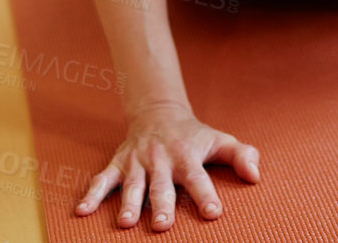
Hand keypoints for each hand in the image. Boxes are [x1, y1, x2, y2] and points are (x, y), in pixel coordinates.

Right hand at [75, 102, 258, 230]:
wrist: (158, 111)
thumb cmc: (194, 136)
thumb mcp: (220, 140)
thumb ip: (241, 156)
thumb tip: (256, 175)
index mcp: (187, 156)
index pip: (199, 177)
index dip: (206, 195)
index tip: (213, 213)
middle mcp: (161, 160)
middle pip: (161, 185)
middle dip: (161, 204)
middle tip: (162, 226)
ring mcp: (137, 162)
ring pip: (131, 185)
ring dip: (128, 204)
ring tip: (125, 223)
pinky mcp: (118, 163)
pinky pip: (103, 179)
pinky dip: (91, 194)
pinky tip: (82, 211)